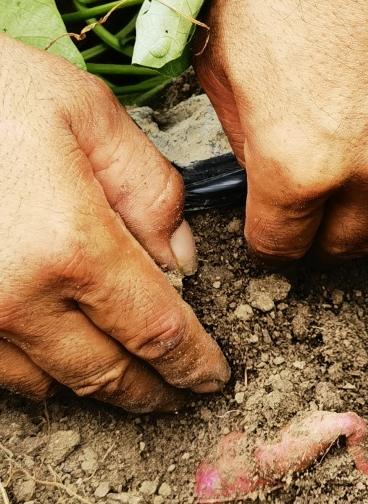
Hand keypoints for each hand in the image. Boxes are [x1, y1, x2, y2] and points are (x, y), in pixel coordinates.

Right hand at [0, 37, 228, 409]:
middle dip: (152, 389)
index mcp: (71, 244)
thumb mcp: (86, 112)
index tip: (211, 376)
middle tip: (180, 391)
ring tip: (125, 373)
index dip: (192, 364)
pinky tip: (57, 352)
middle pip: (106, 373)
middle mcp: (18, 297)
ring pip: (47, 384)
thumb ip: (148, 188)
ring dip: (93, 383)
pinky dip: (35, 371)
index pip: (155, 330)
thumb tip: (180, 258)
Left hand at [195, 0, 367, 261]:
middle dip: (322, 225)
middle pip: (344, 246)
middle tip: (316, 184)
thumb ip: (238, 131)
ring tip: (367, 155)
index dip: (268, 232)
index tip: (271, 213)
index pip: (280, 248)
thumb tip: (254, 164)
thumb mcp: (221, 52)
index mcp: (296, 167)